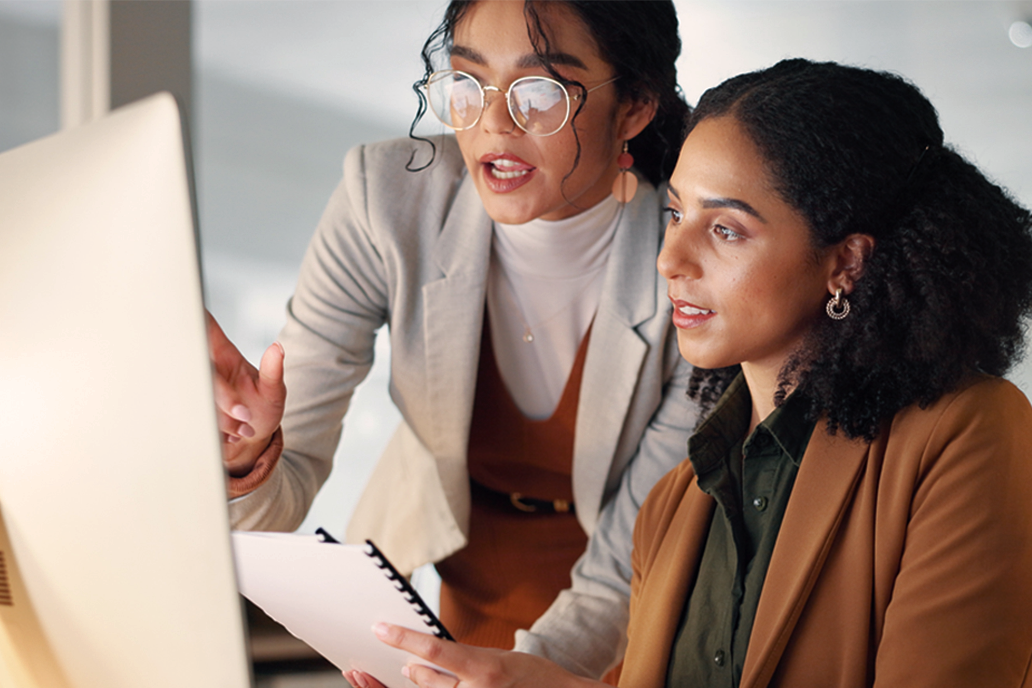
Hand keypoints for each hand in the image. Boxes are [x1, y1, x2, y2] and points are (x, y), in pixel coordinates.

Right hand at [206, 311, 285, 476]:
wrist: (252, 436)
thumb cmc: (263, 407)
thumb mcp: (275, 391)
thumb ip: (274, 371)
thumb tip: (277, 348)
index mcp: (224, 355)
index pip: (205, 329)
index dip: (193, 315)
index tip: (185, 305)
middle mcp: (206, 369)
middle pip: (203, 374)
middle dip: (225, 399)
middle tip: (245, 415)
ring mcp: (196, 389)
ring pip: (198, 400)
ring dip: (224, 421)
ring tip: (245, 429)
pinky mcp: (190, 410)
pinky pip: (194, 419)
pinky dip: (217, 434)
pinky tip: (232, 437)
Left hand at [353, 623, 603, 687]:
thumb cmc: (530, 678)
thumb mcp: (495, 660)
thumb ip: (457, 662)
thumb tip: (415, 665)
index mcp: (487, 671)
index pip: (435, 652)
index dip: (404, 639)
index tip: (380, 628)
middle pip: (426, 683)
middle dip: (408, 672)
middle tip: (384, 664)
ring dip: (419, 683)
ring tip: (412, 672)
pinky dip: (431, 687)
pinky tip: (420, 675)